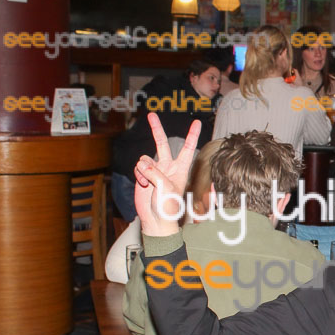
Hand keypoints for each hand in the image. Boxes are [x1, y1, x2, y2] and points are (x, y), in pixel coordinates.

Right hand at [133, 113, 199, 236]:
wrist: (156, 219)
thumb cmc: (168, 206)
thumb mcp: (165, 187)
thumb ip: (154, 172)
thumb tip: (142, 164)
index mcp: (180, 168)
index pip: (188, 147)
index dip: (192, 135)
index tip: (196, 123)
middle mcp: (168, 167)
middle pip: (162, 143)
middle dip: (156, 129)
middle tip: (151, 114)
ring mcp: (155, 171)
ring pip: (144, 159)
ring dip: (144, 169)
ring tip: (148, 182)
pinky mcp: (144, 176)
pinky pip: (138, 167)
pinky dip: (138, 175)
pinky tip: (142, 185)